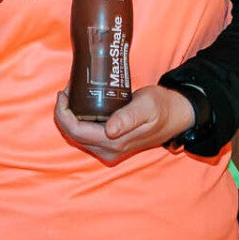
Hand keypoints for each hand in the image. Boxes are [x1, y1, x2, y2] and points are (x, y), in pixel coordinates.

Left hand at [54, 86, 197, 164]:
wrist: (175, 116)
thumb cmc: (162, 107)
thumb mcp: (147, 107)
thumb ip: (129, 118)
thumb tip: (110, 129)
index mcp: (114, 143)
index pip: (76, 131)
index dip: (63, 113)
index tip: (63, 92)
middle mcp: (108, 151)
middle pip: (73, 135)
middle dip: (64, 112)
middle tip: (68, 88)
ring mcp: (108, 150)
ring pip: (77, 135)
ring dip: (71, 116)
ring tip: (74, 92)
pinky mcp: (110, 145)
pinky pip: (86, 134)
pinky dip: (79, 119)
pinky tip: (82, 103)